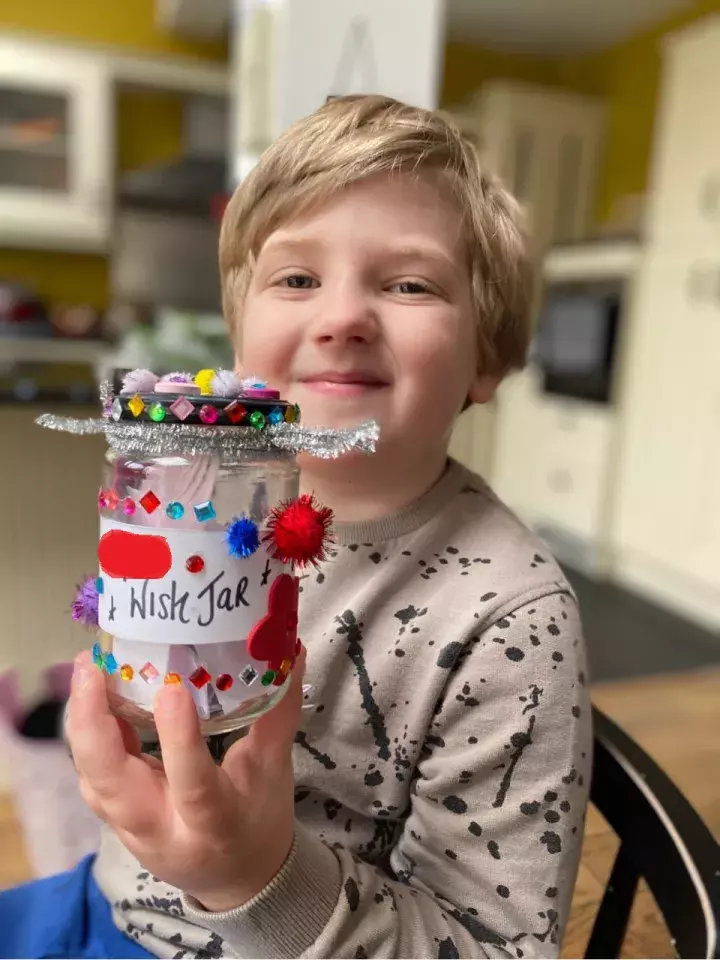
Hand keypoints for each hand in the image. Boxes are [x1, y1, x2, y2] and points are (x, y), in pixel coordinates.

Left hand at [65, 645, 305, 911]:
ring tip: (87, 669)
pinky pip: (92, 778)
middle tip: (92, 666)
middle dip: (93, 725)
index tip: (172, 689)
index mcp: (214, 822)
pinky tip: (91, 697)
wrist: (239, 881)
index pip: (192, 784)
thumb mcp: (275, 769)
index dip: (178, 739)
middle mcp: (163, 830)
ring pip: (92, 780)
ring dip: (82, 725)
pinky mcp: (116, 822)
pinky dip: (87, 737)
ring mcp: (132, 830)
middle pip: (112, 785)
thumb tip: (290, 651)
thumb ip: (280, 711)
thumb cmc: (261, 819)